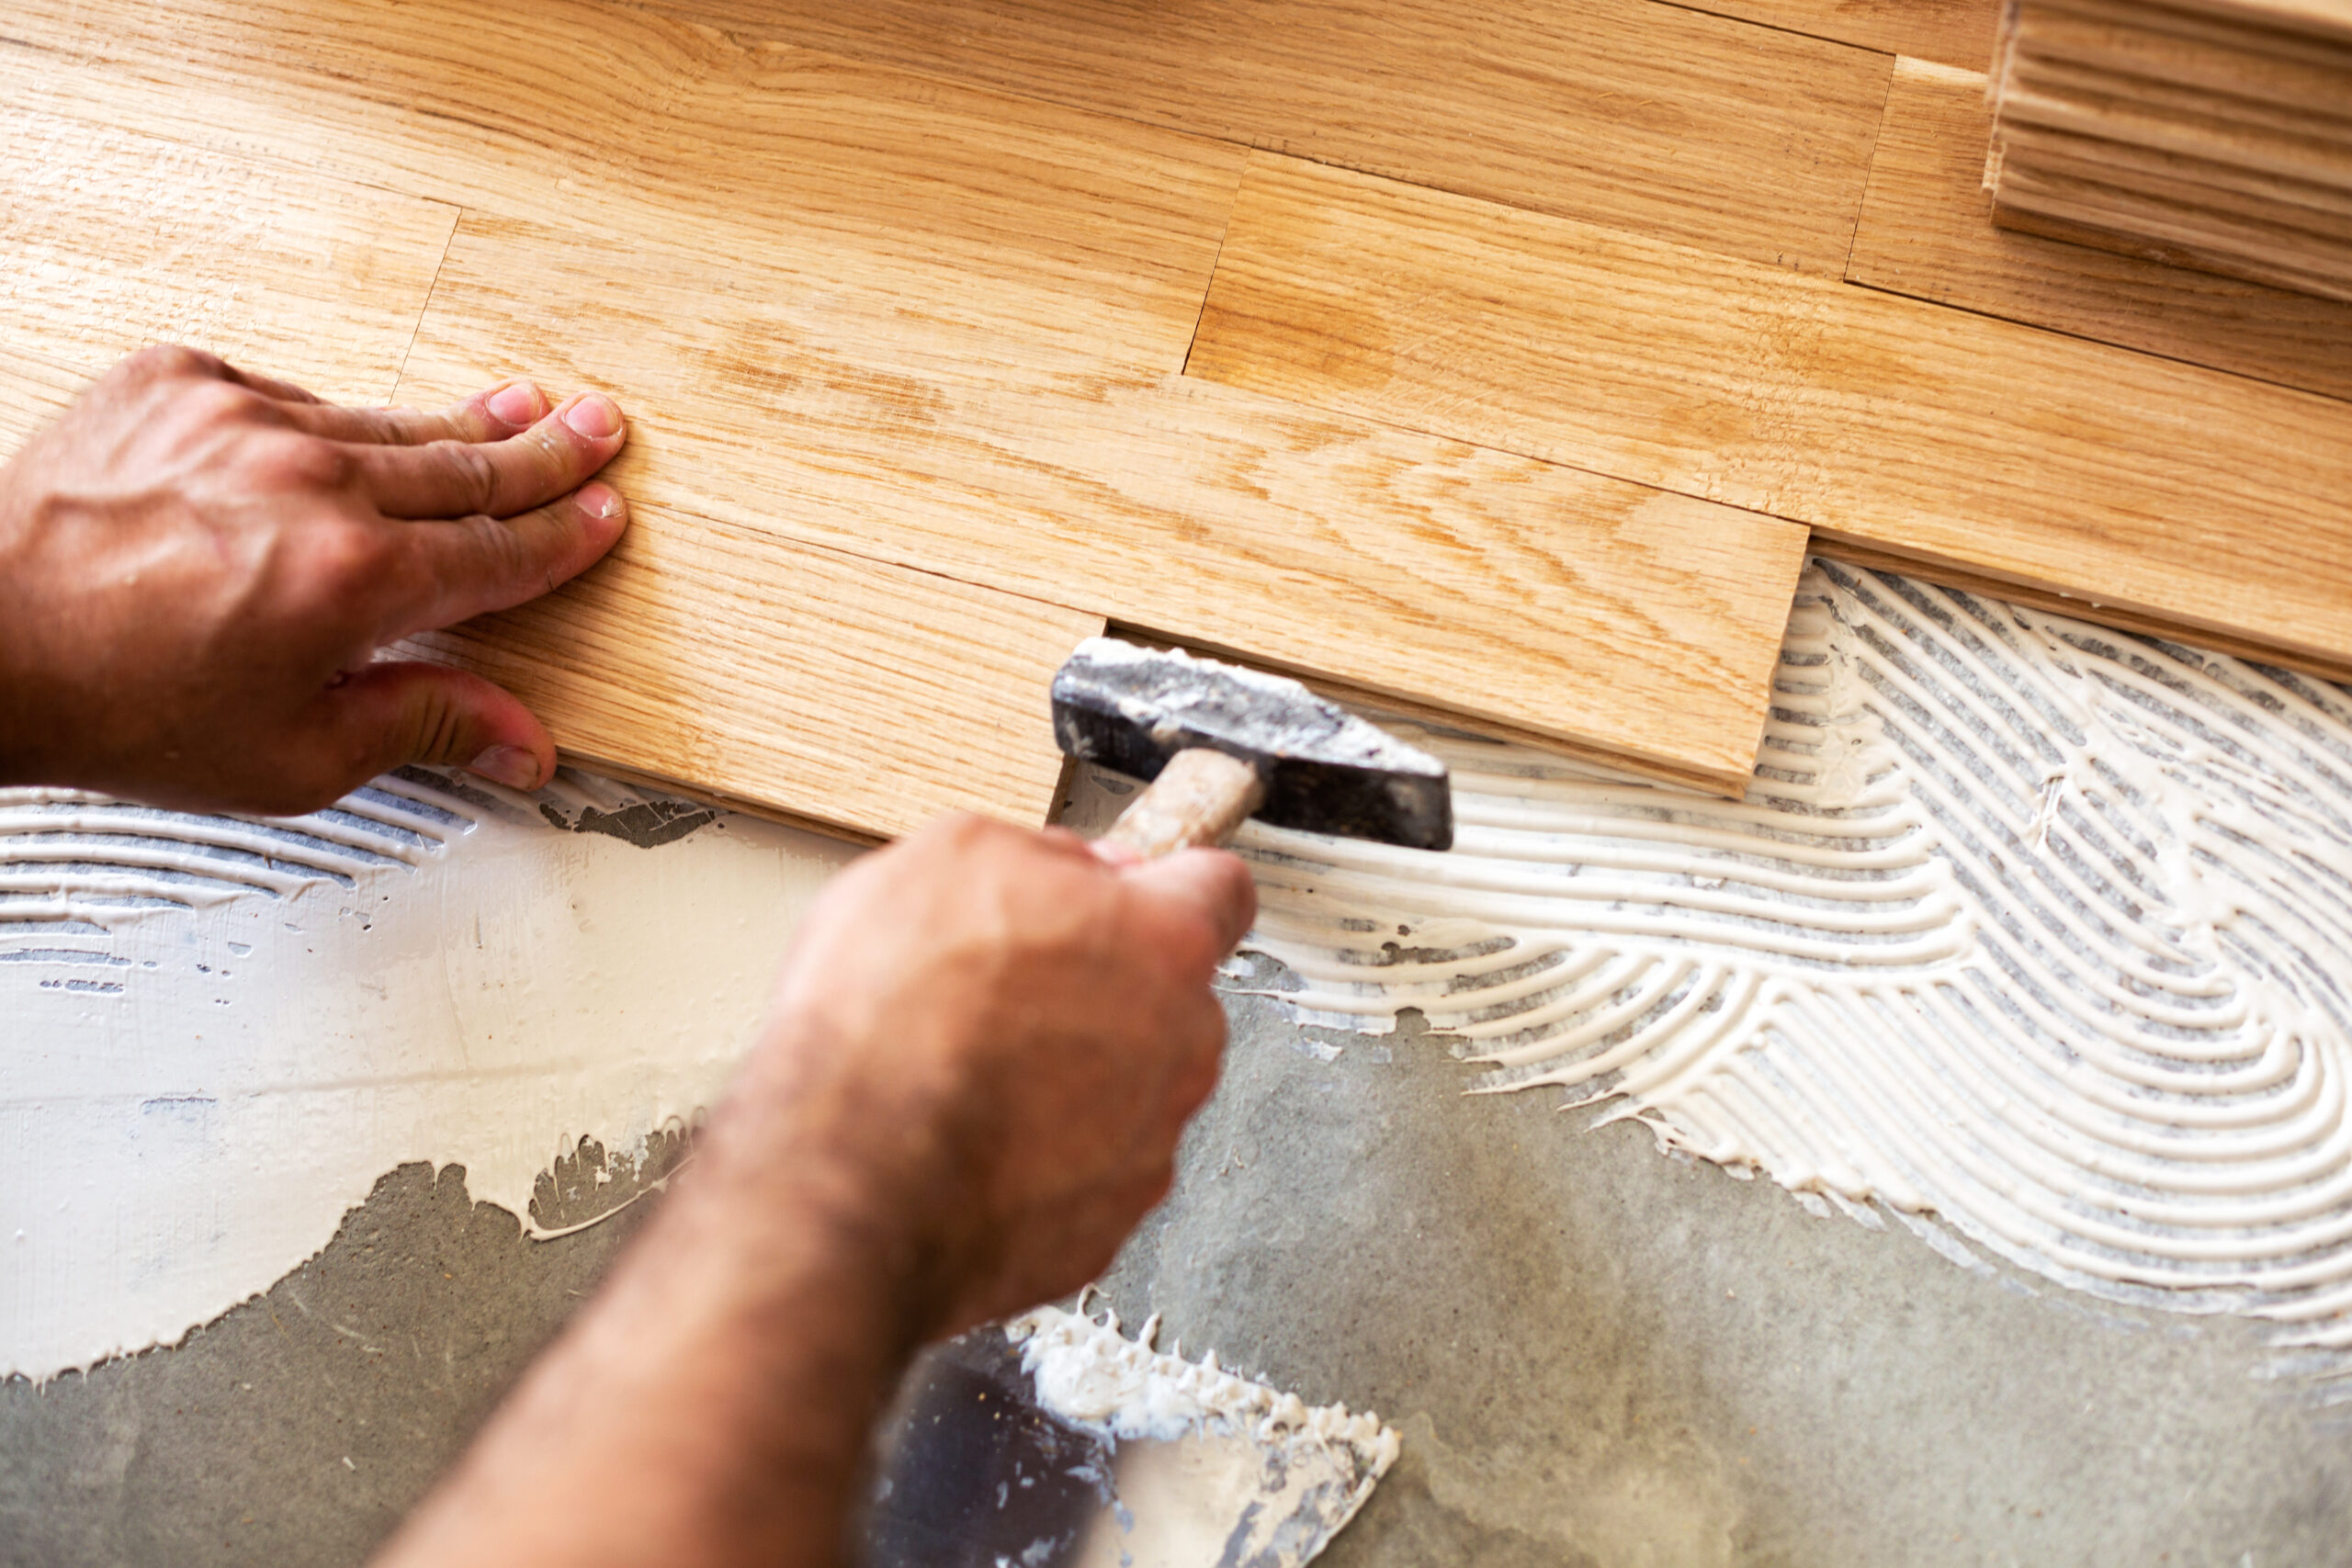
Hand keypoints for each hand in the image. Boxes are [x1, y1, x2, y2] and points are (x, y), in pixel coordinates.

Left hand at [0, 344, 630, 813]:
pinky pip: (287, 395)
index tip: (601, 516)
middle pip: (465, 465)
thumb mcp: (293, 760)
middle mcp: (311, 484)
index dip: (563, 537)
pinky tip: (347, 437)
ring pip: (384, 421)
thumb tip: (521, 740)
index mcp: (354, 581)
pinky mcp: (180, 383)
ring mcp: (244, 421)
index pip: (498, 553)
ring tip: (510, 408)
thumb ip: (425, 727)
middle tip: (596, 429)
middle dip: (542, 452)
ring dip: (455, 423)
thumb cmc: (115, 705)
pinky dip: (325, 422)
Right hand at [711, 814, 1258, 1337]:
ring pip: (1128, 1089)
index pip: (1222, 891)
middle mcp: (1182, 1049)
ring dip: (1069, 1076)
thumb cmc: (890, 1022)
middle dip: (1104, 987)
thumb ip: (1042, 851)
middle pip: (1169, 997)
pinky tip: (968, 1139)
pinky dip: (1039, 1158)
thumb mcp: (947, 858)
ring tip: (969, 1072)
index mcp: (1163, 945)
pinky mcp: (1105, 1228)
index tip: (1130, 894)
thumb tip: (1075, 868)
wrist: (845, 1181)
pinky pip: (1086, 1171)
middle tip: (1008, 988)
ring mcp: (1149, 1149)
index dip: (1166, 884)